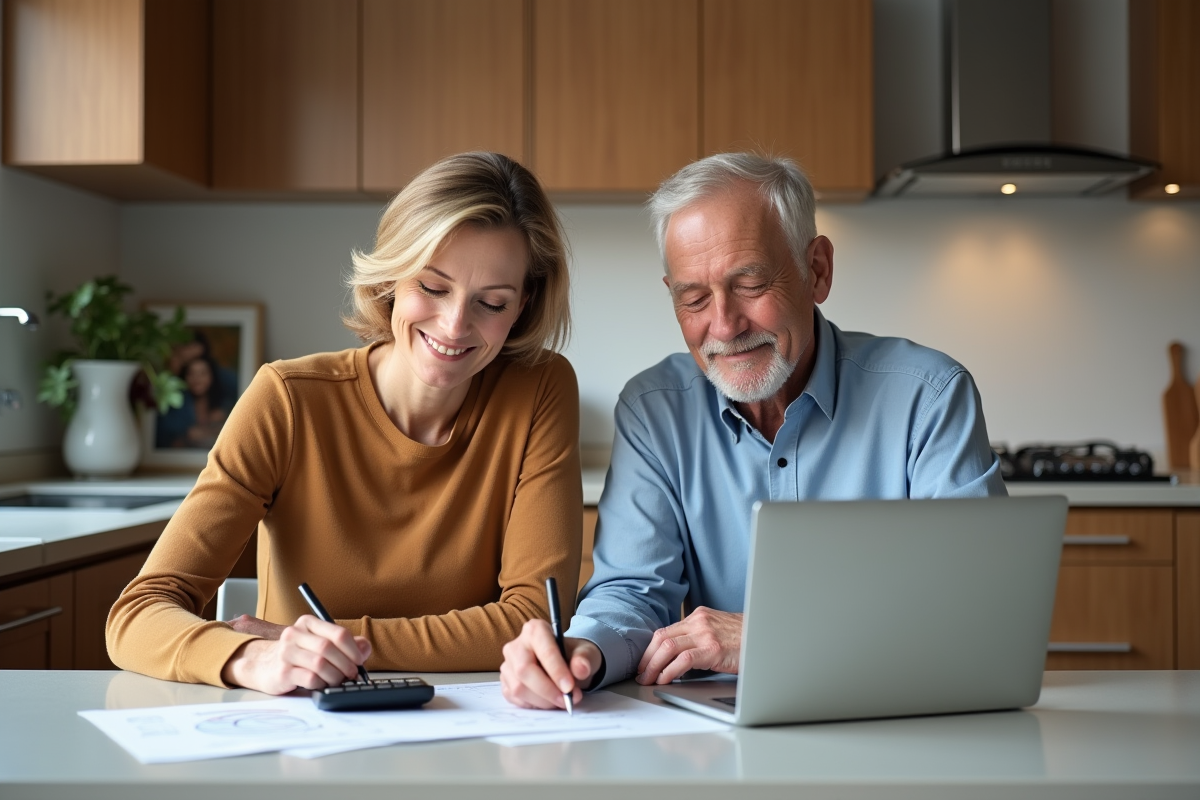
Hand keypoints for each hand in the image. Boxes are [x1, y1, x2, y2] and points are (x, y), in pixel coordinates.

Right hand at [221, 614, 371, 694]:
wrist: (263, 666)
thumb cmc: (299, 655)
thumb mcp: (320, 643)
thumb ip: (345, 644)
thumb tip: (364, 649)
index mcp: (308, 623)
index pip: (338, 633)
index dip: (354, 649)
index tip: (359, 660)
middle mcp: (294, 634)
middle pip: (329, 648)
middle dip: (346, 664)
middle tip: (352, 674)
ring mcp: (286, 652)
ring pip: (320, 663)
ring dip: (335, 675)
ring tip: (338, 681)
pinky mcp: (282, 672)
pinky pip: (310, 678)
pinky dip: (321, 683)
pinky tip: (322, 684)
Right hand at [500, 619, 601, 709]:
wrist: (567, 665)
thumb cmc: (574, 655)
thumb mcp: (586, 653)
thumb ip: (585, 659)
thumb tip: (581, 669)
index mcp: (535, 630)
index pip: (543, 650)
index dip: (556, 671)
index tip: (569, 687)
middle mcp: (516, 645)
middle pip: (524, 671)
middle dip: (547, 690)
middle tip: (567, 700)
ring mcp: (508, 665)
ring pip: (518, 688)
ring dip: (542, 701)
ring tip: (560, 700)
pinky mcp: (505, 683)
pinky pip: (515, 699)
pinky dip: (534, 705)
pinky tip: (547, 701)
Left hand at [636, 607, 741, 684]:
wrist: (767, 637)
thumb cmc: (746, 639)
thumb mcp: (719, 632)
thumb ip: (700, 638)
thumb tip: (679, 658)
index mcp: (699, 616)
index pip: (665, 631)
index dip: (650, 649)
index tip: (645, 663)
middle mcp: (699, 621)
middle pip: (661, 637)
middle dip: (647, 658)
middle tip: (642, 674)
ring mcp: (705, 634)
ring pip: (667, 647)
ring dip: (654, 666)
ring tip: (649, 680)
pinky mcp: (713, 649)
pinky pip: (683, 659)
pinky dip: (670, 671)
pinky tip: (666, 680)